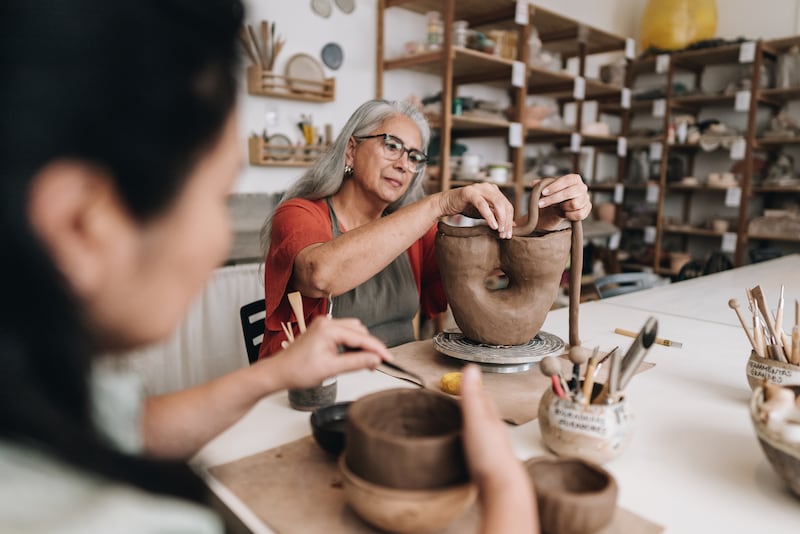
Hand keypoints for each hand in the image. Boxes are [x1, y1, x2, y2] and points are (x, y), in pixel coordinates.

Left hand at [267, 317, 391, 388]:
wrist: (278, 372)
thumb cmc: (297, 370)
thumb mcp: (331, 369)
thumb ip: (356, 363)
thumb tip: (375, 359)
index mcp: (328, 329)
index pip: (361, 337)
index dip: (377, 349)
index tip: (388, 358)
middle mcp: (326, 322)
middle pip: (359, 331)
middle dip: (370, 347)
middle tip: (376, 364)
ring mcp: (323, 325)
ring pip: (352, 331)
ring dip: (361, 345)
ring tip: (365, 362)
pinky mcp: (321, 331)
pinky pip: (343, 333)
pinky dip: (351, 344)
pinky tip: (353, 356)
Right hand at [438, 182, 514, 238]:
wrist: (446, 203)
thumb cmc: (465, 207)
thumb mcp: (484, 213)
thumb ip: (497, 216)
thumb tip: (513, 225)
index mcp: (494, 190)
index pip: (508, 206)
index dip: (510, 221)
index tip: (509, 234)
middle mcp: (489, 187)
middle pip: (505, 205)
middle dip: (506, 222)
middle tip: (505, 235)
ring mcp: (479, 188)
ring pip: (497, 204)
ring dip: (500, 219)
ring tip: (499, 231)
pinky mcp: (470, 192)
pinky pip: (483, 205)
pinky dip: (489, 216)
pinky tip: (492, 226)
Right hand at [460, 364, 536, 532]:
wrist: (503, 489)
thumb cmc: (489, 455)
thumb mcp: (476, 421)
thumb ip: (471, 396)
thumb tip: (471, 368)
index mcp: (491, 420)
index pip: (485, 399)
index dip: (477, 387)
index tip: (471, 377)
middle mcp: (495, 434)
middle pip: (487, 414)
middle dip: (479, 403)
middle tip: (470, 394)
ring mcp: (493, 451)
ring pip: (485, 432)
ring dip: (478, 424)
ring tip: (468, 419)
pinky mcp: (489, 469)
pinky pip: (481, 451)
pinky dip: (475, 444)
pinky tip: (470, 450)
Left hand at [534, 173, 590, 230]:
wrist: (557, 210)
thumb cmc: (553, 196)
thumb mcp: (546, 189)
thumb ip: (541, 185)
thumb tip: (534, 183)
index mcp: (574, 179)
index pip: (567, 180)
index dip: (555, 186)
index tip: (543, 192)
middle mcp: (582, 188)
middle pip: (570, 193)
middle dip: (553, 199)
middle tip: (540, 203)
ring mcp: (586, 199)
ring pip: (574, 204)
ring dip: (562, 207)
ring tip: (556, 207)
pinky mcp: (587, 210)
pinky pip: (579, 214)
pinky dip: (569, 215)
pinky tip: (563, 213)